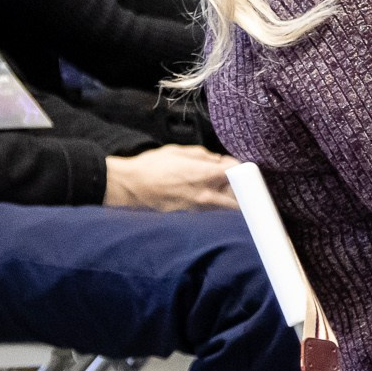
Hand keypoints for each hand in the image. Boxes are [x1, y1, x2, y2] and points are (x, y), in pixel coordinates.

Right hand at [104, 144, 237, 211]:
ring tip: (222, 195)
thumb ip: (202, 155)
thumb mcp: (177, 151)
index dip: (240, 170)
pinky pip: (210, 217)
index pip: (238, 175)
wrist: (129, 187)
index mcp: (205, 174)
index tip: (234, 168)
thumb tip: (217, 161)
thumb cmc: (151, 166)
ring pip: (226, 212)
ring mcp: (198, 210)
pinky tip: (207, 204)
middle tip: (236, 186)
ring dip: (230, 204)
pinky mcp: (189, 219)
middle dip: (242, 193)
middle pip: (239, 200)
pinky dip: (215, 212)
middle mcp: (205, 195)